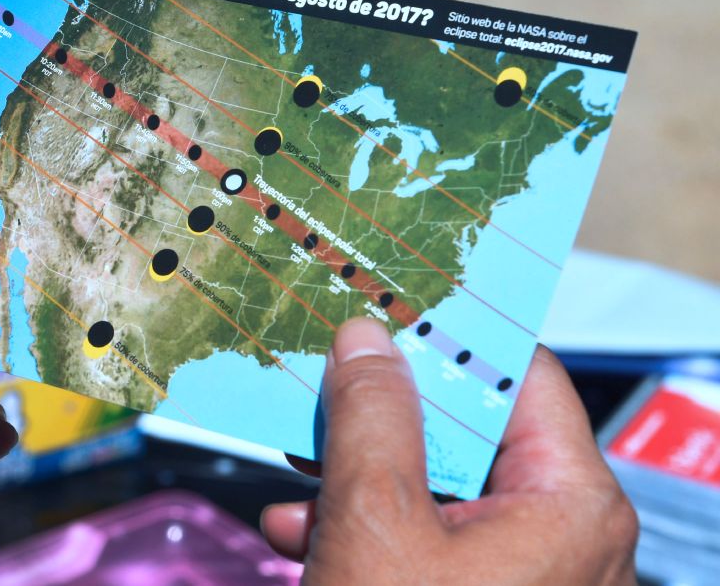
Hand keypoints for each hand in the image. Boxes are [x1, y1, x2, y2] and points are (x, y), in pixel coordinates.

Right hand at [260, 318, 637, 584]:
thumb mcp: (375, 522)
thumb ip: (372, 418)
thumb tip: (367, 340)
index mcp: (569, 503)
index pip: (523, 375)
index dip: (452, 335)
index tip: (385, 305)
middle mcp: (558, 534)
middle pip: (470, 432)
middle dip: (381, 414)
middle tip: (323, 380)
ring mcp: (518, 576)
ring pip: (434, 488)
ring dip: (355, 475)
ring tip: (293, 468)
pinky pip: (423, 542)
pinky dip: (361, 529)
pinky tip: (298, 532)